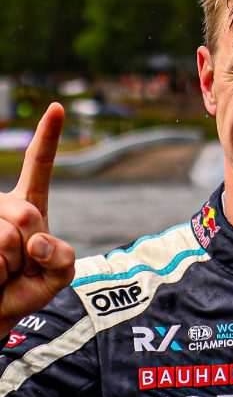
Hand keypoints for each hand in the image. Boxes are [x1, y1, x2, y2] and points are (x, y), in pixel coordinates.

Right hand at [0, 103, 75, 337]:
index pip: (39, 166)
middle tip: (22, 266)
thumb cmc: (26, 289)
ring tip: (6, 271)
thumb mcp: (57, 276)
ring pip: (7, 236)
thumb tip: (37, 241)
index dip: (48, 137)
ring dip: (11, 264)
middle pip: (27, 214)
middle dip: (31, 249)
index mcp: (29, 205)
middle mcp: (2, 205)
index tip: (57, 108)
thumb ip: (62, 259)